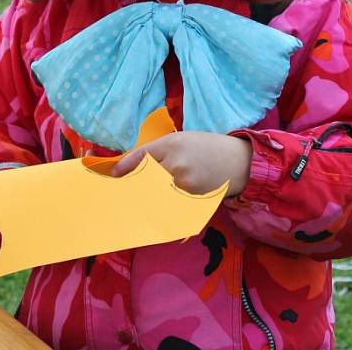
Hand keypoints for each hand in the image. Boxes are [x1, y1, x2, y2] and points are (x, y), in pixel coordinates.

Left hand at [110, 131, 252, 196]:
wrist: (238, 161)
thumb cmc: (206, 147)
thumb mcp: (181, 139)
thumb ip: (158, 151)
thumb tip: (132, 166)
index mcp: (171, 144)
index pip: (140, 156)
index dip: (124, 167)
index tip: (113, 175)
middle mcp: (176, 164)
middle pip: (144, 178)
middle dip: (132, 186)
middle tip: (121, 192)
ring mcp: (184, 184)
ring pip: (155, 194)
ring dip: (144, 198)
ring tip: (134, 203)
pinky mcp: (192, 200)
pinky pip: (170, 205)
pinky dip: (161, 207)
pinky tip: (155, 210)